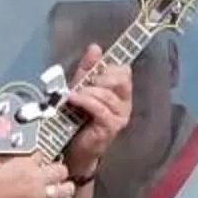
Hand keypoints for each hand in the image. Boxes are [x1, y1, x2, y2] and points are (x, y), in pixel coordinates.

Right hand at [0, 153, 74, 197]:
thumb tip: (2, 131)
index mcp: (25, 163)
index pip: (43, 152)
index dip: (39, 151)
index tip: (36, 151)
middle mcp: (35, 182)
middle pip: (60, 170)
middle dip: (57, 166)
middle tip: (53, 165)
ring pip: (63, 191)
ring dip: (64, 185)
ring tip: (62, 182)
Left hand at [60, 48, 132, 171]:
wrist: (73, 150)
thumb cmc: (78, 119)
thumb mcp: (81, 89)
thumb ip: (87, 69)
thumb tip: (95, 47)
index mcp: (120, 93)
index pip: (124, 71)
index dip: (108, 67)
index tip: (92, 71)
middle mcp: (124, 103)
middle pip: (121, 78)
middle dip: (101, 77)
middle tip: (84, 83)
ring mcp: (120, 116)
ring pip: (107, 94)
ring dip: (87, 91)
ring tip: (73, 95)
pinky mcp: (111, 127)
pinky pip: (100, 108)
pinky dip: (85, 101)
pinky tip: (73, 100)